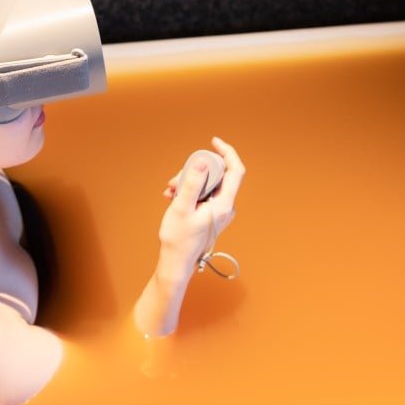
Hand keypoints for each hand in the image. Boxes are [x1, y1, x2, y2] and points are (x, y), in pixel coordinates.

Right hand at [156, 137, 244, 284]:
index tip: (213, 142)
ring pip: (207, 184)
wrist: (176, 262)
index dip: (227, 152)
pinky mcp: (212, 214)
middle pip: (217, 176)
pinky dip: (189, 192)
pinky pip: (203, 194)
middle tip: (174, 180)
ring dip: (188, 182)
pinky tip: (172, 197)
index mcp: (224, 205)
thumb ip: (193, 183)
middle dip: (195, 172)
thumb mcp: (181, 207)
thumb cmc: (178, 239)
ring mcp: (220, 211)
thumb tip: (202, 161)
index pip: (235, 170)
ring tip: (169, 191)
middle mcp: (226, 207)